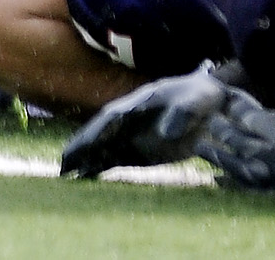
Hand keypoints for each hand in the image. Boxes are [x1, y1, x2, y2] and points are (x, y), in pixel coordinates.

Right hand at [61, 65, 230, 174]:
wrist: (211, 104)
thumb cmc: (203, 97)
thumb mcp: (197, 101)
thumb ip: (183, 113)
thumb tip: (165, 133)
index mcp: (139, 103)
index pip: (113, 117)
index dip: (98, 131)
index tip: (84, 145)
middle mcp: (131, 119)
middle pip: (101, 132)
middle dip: (82, 147)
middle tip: (63, 164)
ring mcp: (135, 134)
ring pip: (105, 147)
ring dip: (86, 158)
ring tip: (67, 175)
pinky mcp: (142, 150)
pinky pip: (117, 158)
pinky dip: (101, 167)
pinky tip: (87, 176)